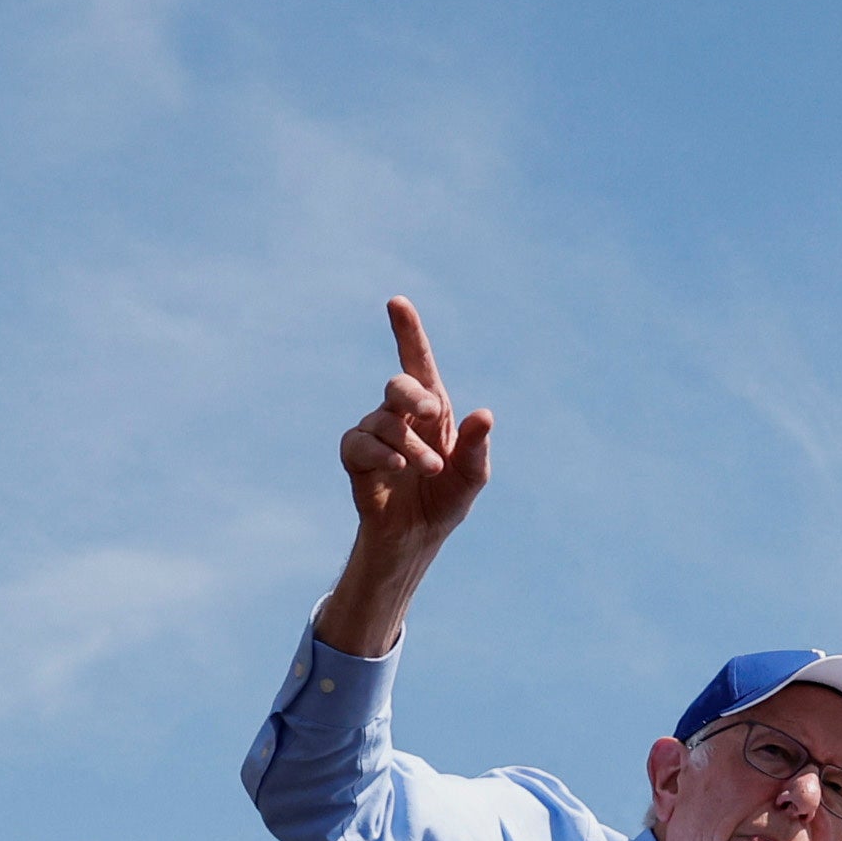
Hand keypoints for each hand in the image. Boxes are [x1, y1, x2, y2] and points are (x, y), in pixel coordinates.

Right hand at [332, 296, 493, 598]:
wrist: (416, 538)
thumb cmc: (446, 499)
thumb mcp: (472, 476)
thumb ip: (477, 446)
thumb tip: (485, 414)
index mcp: (432, 411)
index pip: (419, 363)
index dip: (408, 332)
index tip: (397, 303)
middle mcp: (401, 416)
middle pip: (399, 386)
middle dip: (413, 394)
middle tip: (433, 413)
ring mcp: (376, 435)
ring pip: (384, 421)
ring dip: (409, 445)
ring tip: (432, 469)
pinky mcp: (356, 458)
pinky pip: (360, 443)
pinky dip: (380, 452)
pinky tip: (397, 467)